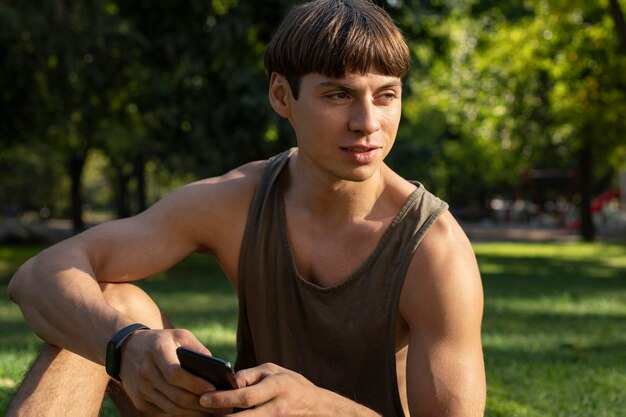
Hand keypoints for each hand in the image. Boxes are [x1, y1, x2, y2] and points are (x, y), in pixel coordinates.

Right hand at [119, 328, 229, 415]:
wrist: (126, 349)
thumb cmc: (160, 341)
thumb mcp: (179, 335)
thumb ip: (198, 348)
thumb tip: (218, 368)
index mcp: (157, 351)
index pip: (176, 373)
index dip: (195, 384)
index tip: (214, 389)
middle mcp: (146, 371)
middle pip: (176, 395)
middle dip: (202, 404)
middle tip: (223, 407)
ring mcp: (141, 389)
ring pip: (172, 408)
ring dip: (195, 413)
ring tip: (215, 412)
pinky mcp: (140, 402)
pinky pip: (165, 411)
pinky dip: (183, 414)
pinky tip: (198, 412)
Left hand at [199, 363, 336, 415]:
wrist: (316, 407)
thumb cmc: (291, 384)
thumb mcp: (273, 371)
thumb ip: (250, 375)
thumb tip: (227, 381)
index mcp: (277, 387)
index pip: (246, 396)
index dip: (223, 398)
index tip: (204, 398)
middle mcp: (277, 408)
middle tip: (201, 411)